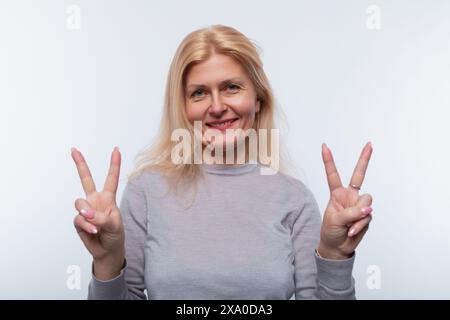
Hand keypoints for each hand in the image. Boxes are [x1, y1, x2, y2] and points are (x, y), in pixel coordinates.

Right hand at [71, 147, 124, 278]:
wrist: (107, 251)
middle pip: (86, 179)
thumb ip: (102, 217)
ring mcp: (86, 210)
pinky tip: (93, 232)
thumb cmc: (115, 235)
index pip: (111, 178)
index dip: (114, 164)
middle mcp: (95, 200)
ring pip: (79, 203)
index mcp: (108, 198)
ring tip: (95, 222)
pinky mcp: (79, 221)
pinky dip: (86, 226)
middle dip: (80, 164)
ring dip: (86, 213)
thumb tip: (87, 214)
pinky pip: (79, 219)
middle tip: (74, 150)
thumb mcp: (115, 225)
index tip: (116, 149)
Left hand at [317, 142, 372, 259]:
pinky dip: (359, 225)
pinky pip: (367, 216)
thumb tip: (368, 208)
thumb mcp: (334, 220)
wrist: (337, 247)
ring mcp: (359, 205)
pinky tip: (352, 231)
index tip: (324, 146)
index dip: (329, 161)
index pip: (333, 175)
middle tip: (369, 144)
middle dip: (364, 159)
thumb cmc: (331, 231)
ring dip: (358, 215)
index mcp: (337, 194)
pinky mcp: (367, 215)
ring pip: (366, 201)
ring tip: (348, 226)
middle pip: (359, 175)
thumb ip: (351, 212)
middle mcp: (349, 196)